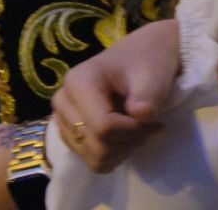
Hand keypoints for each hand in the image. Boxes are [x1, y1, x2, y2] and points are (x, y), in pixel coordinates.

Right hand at [50, 18, 177, 172]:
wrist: (139, 57)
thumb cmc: (145, 64)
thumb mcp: (152, 76)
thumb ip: (147, 97)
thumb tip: (139, 114)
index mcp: (77, 82)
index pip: (103, 128)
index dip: (133, 132)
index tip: (154, 121)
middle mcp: (62, 101)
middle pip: (97, 146)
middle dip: (128, 142)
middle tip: (147, 126)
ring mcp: (62, 118)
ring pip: (93, 157)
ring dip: (121, 150)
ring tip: (135, 129)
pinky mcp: (68, 132)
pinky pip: (91, 159)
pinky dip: (113, 154)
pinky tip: (123, 135)